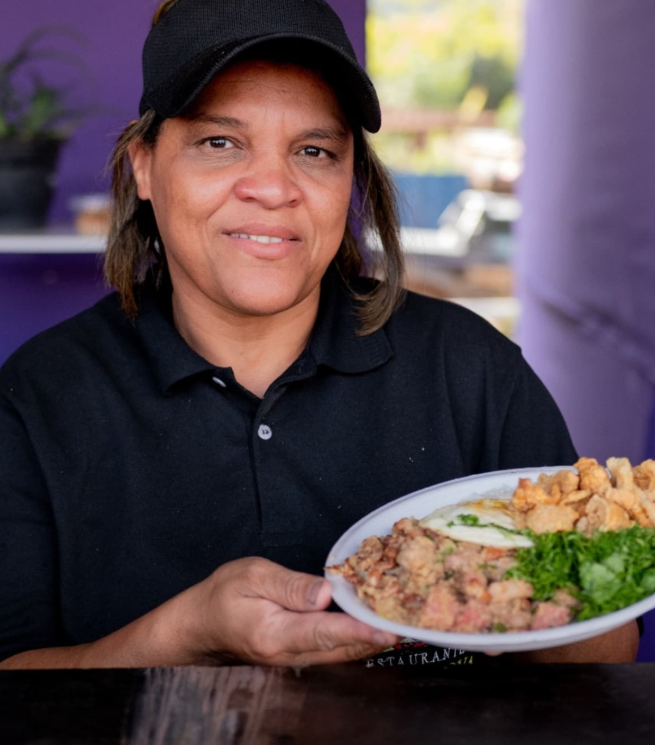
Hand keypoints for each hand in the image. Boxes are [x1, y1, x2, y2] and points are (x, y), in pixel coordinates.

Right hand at [184, 557, 398, 665]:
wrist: (200, 625)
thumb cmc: (222, 596)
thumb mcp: (252, 576)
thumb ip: (290, 586)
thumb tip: (325, 593)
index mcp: (275, 633)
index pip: (325, 632)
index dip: (360, 630)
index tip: (390, 630)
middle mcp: (289, 653)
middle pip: (341, 649)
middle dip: (377, 638)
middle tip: (413, 625)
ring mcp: (294, 659)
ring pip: (340, 653)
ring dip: (370, 641)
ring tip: (402, 625)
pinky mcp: (297, 654)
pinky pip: (331, 650)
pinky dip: (354, 639)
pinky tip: (371, 627)